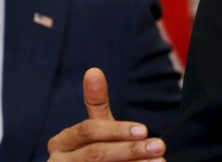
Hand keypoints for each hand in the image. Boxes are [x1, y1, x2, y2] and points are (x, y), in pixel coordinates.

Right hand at [47, 68, 166, 160]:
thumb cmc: (93, 152)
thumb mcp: (96, 128)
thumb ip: (95, 102)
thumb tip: (93, 70)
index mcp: (61, 142)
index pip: (89, 131)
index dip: (116, 130)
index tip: (144, 129)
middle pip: (96, 154)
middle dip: (130, 149)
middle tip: (160, 146)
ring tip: (160, 161)